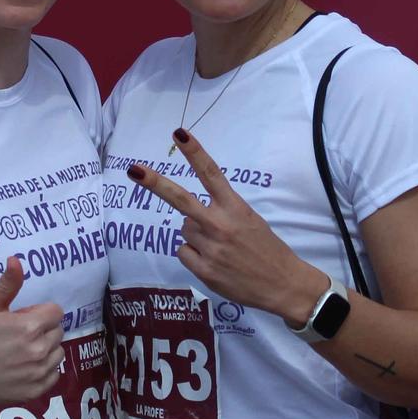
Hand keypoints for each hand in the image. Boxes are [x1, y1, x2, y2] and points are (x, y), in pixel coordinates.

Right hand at [0, 257, 65, 405]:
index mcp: (29, 327)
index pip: (56, 312)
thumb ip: (7, 284)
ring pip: (58, 353)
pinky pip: (54, 374)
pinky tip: (24, 367)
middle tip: (18, 334)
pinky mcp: (35, 391)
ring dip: (46, 349)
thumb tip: (16, 260)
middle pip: (58, 331)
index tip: (22, 318)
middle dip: (43, 329)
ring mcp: (38, 373)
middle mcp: (39, 350)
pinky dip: (44, 370)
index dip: (39, 312)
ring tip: (21, 350)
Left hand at [128, 129, 324, 324]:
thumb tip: (190, 216)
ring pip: (184, 230)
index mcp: (235, 208)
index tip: (179, 134)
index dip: (195, 152)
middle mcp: (220, 225)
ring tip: (219, 246)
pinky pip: (183, 252)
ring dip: (195, 234)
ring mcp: (211, 249)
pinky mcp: (204, 271)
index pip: (212, 173)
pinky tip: (214, 261)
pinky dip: (193, 255)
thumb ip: (221, 212)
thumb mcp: (249, 220)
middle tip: (134, 170)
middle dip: (155, 183)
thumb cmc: (267, 248)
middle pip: (181, 200)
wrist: (283, 284)